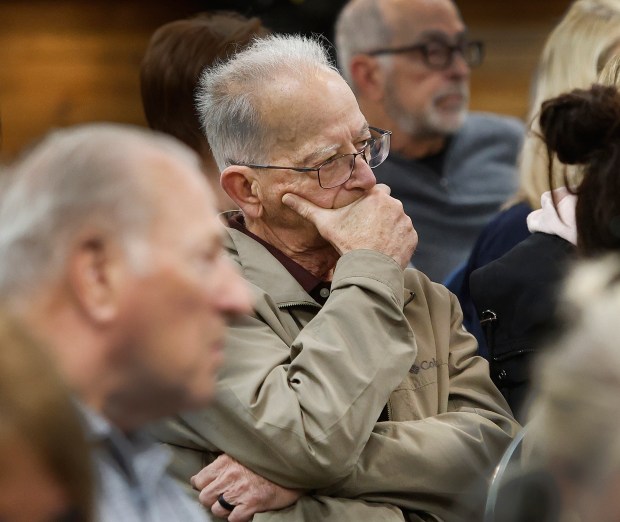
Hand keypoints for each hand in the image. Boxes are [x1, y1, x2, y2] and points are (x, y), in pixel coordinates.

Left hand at [191, 454, 302, 520]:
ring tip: (236, 504)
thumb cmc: (266, 461)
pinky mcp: (252, 503)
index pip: (199, 480)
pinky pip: (233, 519)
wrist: (290, 466)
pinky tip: (246, 510)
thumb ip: (220, 466)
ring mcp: (240, 490)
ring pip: (217, 510)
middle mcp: (230, 475)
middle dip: (213, 500)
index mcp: (225, 461)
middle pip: (204, 497)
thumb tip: (197, 479)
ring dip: (225, 510)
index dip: (204, 487)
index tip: (212, 488)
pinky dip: (238, 517)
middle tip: (224, 497)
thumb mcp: (240, 455)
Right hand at [282, 184, 416, 268]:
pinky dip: (397, 240)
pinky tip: (384, 249)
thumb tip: (285, 197)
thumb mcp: (325, 224)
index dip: (368, 202)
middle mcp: (395, 204)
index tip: (361, 214)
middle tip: (366, 230)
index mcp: (376, 195)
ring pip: (397, 219)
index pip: (375, 191)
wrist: (367, 269)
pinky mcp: (412, 237)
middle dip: (379, 214)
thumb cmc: (346, 243)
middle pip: (387, 205)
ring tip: (374, 241)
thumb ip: (306, 208)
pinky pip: (405, 235)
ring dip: (389, 227)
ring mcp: (406, 221)